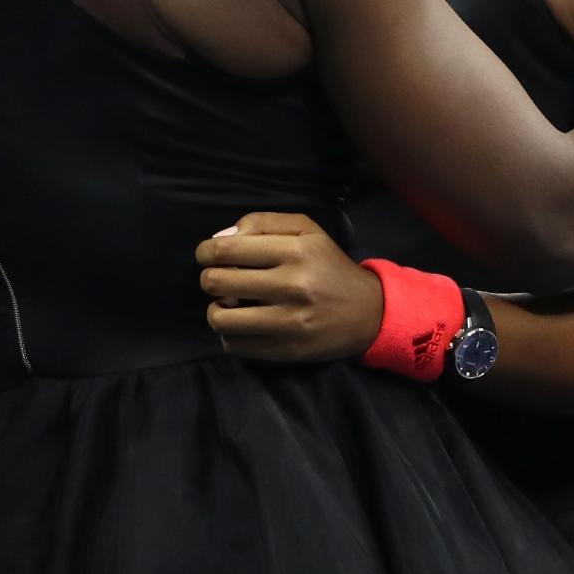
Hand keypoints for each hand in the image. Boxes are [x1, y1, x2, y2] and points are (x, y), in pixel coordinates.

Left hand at [195, 213, 383, 361]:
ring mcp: (287, 322)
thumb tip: (219, 239)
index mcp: (295, 251)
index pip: (227, 250)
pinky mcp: (285, 350)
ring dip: (216, 309)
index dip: (206, 251)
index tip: (207, 255)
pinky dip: (230, 335)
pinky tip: (244, 325)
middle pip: (216, 282)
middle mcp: (291, 286)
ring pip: (220, 318)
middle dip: (209, 278)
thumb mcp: (305, 231)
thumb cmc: (329, 266)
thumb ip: (262, 223)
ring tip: (228, 304)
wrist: (368, 313)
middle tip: (220, 279)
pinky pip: (234, 345)